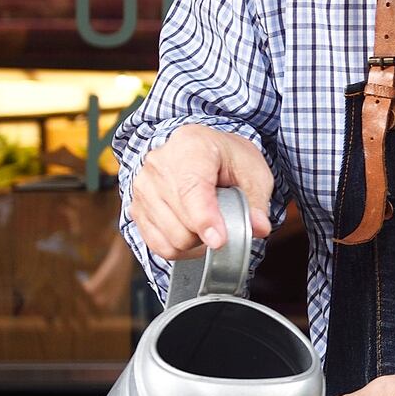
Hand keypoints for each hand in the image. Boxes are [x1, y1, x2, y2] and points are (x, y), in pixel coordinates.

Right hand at [129, 124, 274, 258]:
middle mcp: (158, 164)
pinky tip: (194, 235)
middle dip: (210, 233)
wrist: (201, 149)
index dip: (205, 219)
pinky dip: (180, 249)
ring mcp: (142, 187)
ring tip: (210, 224)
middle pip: (181, 222)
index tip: (219, 241)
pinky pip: (157, 245)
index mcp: (190, 146)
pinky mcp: (136, 208)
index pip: (192, 190)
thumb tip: (258, 228)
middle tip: (226, 222)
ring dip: (196, 242)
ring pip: (170, 238)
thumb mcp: (254, 171)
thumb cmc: (227, 158)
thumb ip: (257, 201)